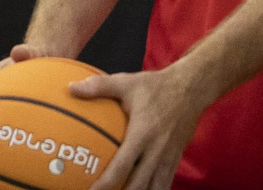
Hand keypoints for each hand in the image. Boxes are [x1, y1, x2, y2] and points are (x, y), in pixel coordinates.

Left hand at [70, 63, 210, 189]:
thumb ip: (99, 86)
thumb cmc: (156, 86)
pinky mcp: (176, 160)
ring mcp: (168, 158)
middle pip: (139, 185)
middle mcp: (156, 151)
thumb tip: (71, 88)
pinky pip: (165, 183)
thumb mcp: (126, 83)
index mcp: (142, 134)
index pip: (122, 166)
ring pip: (155, 188)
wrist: (191, 89)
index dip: (106, 184)